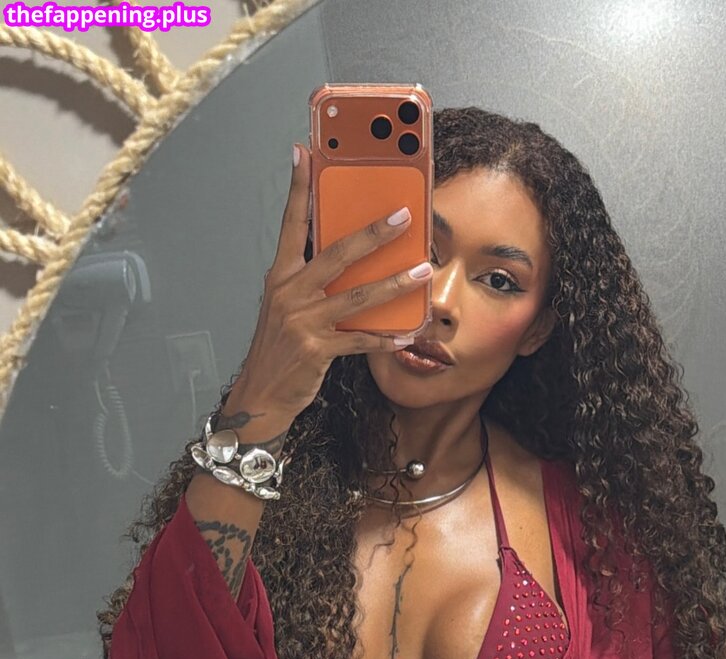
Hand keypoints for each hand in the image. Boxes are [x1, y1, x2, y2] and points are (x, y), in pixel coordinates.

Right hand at [239, 141, 430, 418]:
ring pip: (358, 296)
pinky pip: (360, 340)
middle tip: (403, 217)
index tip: (303, 153)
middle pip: (337, 254)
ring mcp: (303, 321)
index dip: (298, 188)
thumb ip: (309, 281)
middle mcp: (290, 293)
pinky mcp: (317, 350)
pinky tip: (407, 335)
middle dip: (373, 233)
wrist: (261, 395)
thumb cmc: (278, 351)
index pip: (290, 223)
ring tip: (422, 271)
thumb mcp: (285, 308)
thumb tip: (345, 259)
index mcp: (281, 277)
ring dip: (396, 284)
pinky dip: (386, 339)